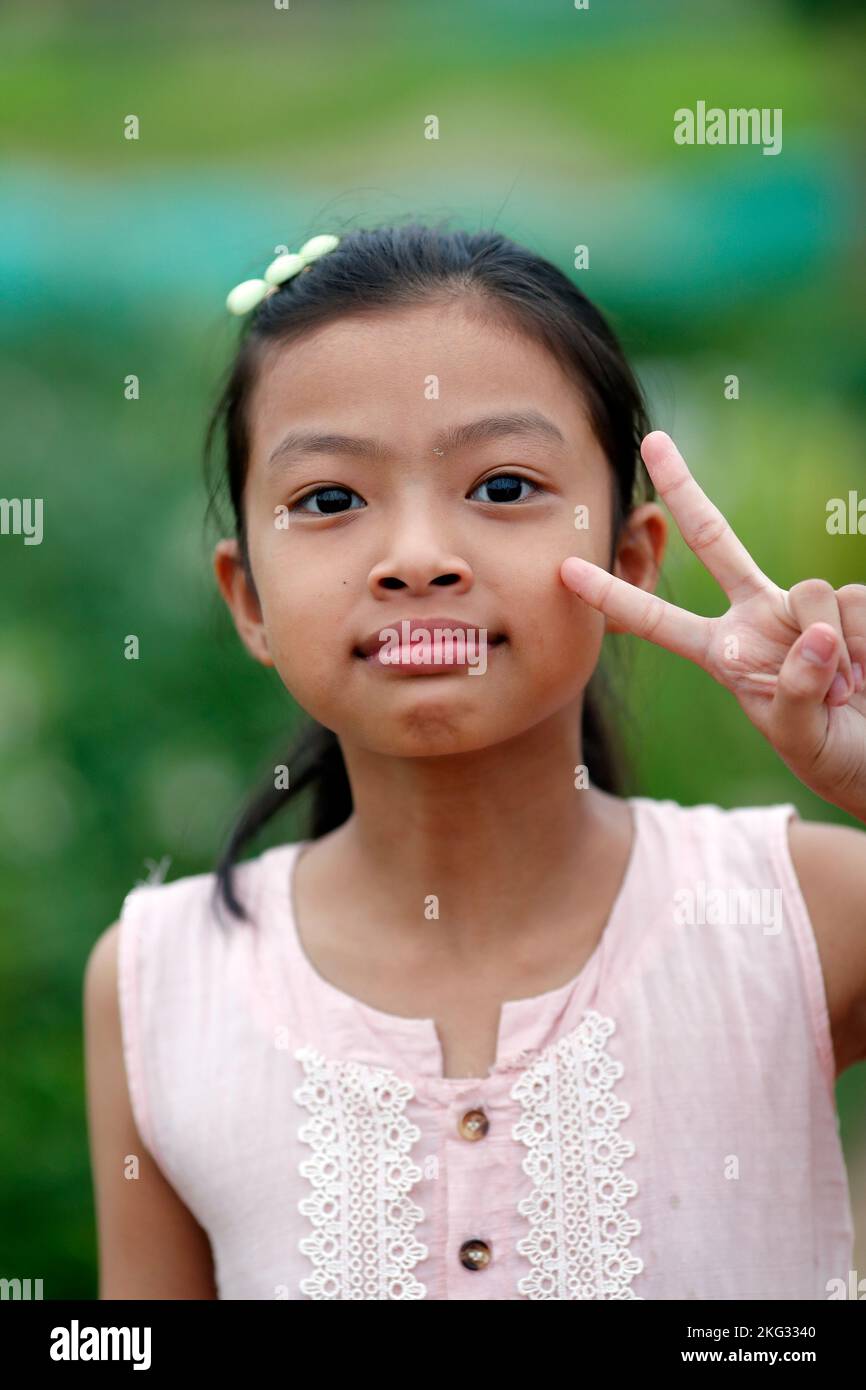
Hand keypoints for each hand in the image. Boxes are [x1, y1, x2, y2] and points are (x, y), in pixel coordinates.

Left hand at [561, 431, 865, 822]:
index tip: (565, 570)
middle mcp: (758, 618)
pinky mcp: (853, 602)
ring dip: (834, 651)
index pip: (658, 621)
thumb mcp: (802, 738)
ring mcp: (804, 607)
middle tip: (653, 439)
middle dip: (684, 487)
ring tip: (847, 691)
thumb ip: (798, 691)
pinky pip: (855, 605)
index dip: (614, 597)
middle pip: (715, 539)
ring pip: (809, 593)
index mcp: (725, 654)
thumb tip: (814, 633)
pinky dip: (864, 645)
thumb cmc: (834, 755)